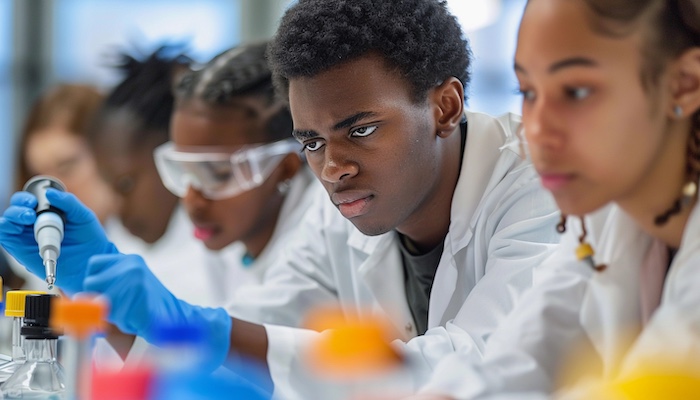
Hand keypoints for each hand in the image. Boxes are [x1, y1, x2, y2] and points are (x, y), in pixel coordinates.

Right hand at [0, 189, 116, 293]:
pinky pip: (5, 239)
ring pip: (7, 223)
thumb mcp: (83, 216)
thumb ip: (69, 202)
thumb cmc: (89, 238)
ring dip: (11, 217)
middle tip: (31, 211)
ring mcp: (26, 238)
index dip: (25, 198)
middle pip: (14, 210)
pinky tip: (16, 228)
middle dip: (18, 206)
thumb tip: (50, 192)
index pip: (27, 201)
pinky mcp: (21, 251)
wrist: (92, 262)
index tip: (34, 201)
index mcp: (46, 213)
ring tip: (28, 217)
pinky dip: (6, 230)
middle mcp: (33, 224)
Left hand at [84, 253, 232, 369]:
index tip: (109, 293)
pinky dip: (121, 321)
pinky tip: (135, 319)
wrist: (177, 318)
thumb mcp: (127, 285)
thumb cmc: (147, 306)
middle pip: (91, 283)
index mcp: (129, 259)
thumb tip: (76, 300)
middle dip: (100, 299)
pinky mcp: (139, 301)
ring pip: (99, 300)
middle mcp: (131, 266)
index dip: (97, 282)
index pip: (94, 265)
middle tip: (120, 307)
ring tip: (130, 313)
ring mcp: (136, 282)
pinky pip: (113, 314)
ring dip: (110, 312)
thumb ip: (105, 284)